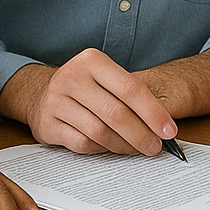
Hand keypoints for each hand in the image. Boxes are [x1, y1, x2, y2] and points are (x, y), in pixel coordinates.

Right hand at [0, 49, 177, 154]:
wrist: (40, 95)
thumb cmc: (85, 88)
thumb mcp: (106, 78)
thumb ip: (132, 95)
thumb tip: (164, 124)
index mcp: (91, 60)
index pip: (130, 88)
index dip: (153, 112)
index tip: (169, 131)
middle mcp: (71, 77)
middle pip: (115, 113)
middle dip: (141, 134)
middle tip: (155, 146)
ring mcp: (56, 101)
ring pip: (100, 132)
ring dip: (124, 145)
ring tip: (137, 149)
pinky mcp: (47, 125)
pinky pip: (83, 144)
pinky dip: (102, 149)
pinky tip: (112, 148)